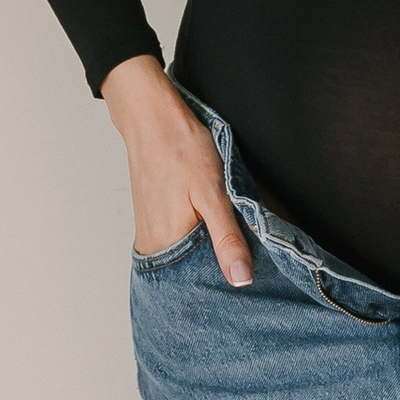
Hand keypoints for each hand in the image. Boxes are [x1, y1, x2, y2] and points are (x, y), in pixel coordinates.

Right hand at [102, 55, 254, 284]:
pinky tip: (208, 226)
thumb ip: (227, 238)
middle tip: (243, 250)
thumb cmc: (182, 150)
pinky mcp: (150, 220)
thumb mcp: (213, 195)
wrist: (152, 119)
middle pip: (192, 271)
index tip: (250, 269)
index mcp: (166, 245)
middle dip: (218, 265)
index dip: (228, 274)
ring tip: (227, 237)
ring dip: (207, 250)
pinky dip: (195, 238)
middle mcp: (153, 246)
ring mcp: (149, 233)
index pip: (202, 280)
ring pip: (186, 255)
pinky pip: (177, 241)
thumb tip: (241, 279)